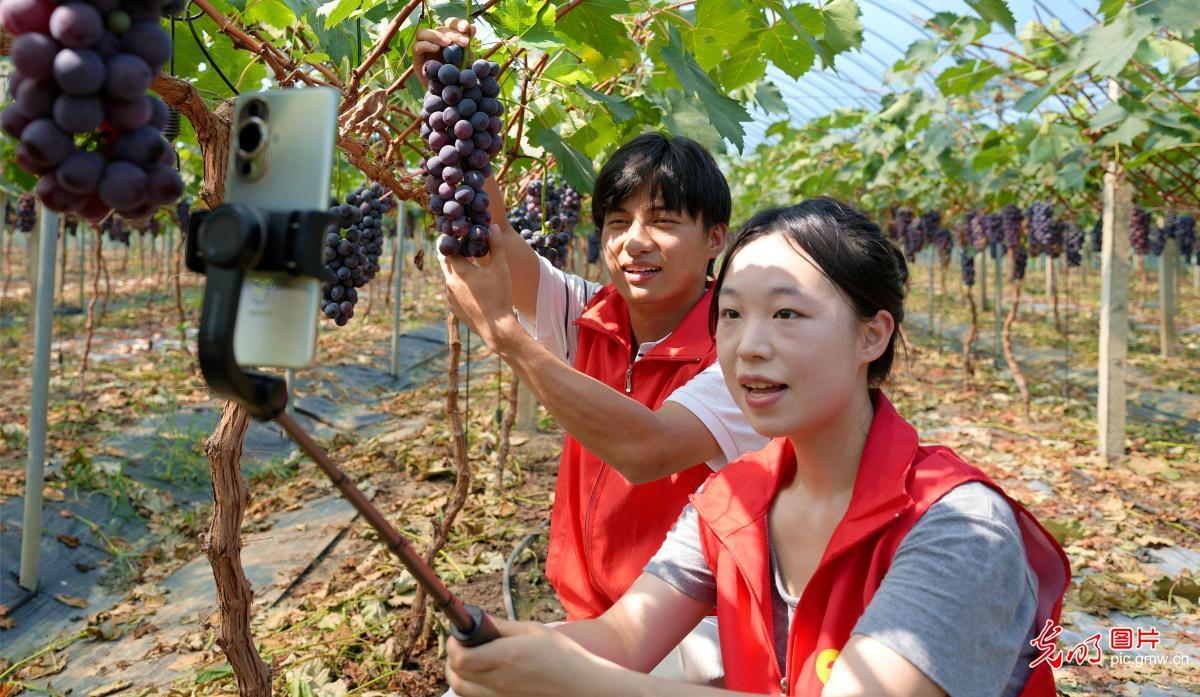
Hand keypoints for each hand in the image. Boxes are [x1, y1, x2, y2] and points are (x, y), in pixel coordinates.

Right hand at [412, 19, 473, 87]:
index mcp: (449, 38)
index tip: (467, 28)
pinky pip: (417, 47)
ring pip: (423, 32)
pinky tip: (437, 50)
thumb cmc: (461, 77)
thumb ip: (467, 44)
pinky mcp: (417, 59)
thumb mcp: (467, 60)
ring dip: (437, 36)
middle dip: (453, 34)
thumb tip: (472, 27)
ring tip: (448, 44)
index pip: (450, 24)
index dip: (458, 23)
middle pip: (440, 28)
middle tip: (465, 43)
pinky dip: (426, 45)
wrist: (452, 96)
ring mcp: (424, 48)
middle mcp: (435, 41)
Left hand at [439, 224, 521, 348]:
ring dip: (456, 269)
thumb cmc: (500, 296)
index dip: (452, 240)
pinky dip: (458, 284)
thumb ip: (496, 245)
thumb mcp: (501, 269)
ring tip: (470, 265)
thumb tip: (493, 227)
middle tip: (463, 246)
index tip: (458, 234)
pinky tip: (472, 285)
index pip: (447, 248)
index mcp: (459, 271)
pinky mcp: (453, 308)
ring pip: (449, 277)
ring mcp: (449, 297)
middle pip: (445, 262)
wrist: (497, 329)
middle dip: (453, 253)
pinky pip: (452, 291)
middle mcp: (449, 283)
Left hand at [446, 618, 603, 696]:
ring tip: (470, 662)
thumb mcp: (534, 631)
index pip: (460, 657)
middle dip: (451, 660)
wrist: (584, 688)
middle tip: (460, 648)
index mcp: (506, 658)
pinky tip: (483, 678)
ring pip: (463, 692)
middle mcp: (500, 682)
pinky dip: (472, 690)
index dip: (452, 645)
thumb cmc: (563, 656)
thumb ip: (502, 626)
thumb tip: (478, 620)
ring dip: (459, 676)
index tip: (457, 636)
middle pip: (456, 677)